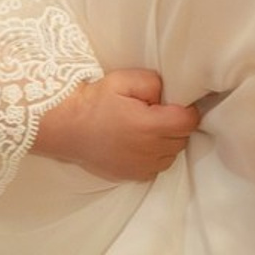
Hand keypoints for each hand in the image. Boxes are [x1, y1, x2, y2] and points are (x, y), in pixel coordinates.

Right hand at [31, 69, 199, 181]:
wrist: (65, 126)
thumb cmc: (92, 102)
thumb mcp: (122, 79)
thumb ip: (152, 83)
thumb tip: (167, 95)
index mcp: (149, 125)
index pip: (189, 121)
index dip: (187, 110)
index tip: (176, 104)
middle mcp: (148, 150)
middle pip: (182, 139)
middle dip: (176, 125)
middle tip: (157, 113)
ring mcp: (140, 167)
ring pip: (171, 155)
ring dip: (167, 142)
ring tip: (147, 129)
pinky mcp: (132, 176)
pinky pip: (156, 168)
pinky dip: (154, 156)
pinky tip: (139, 144)